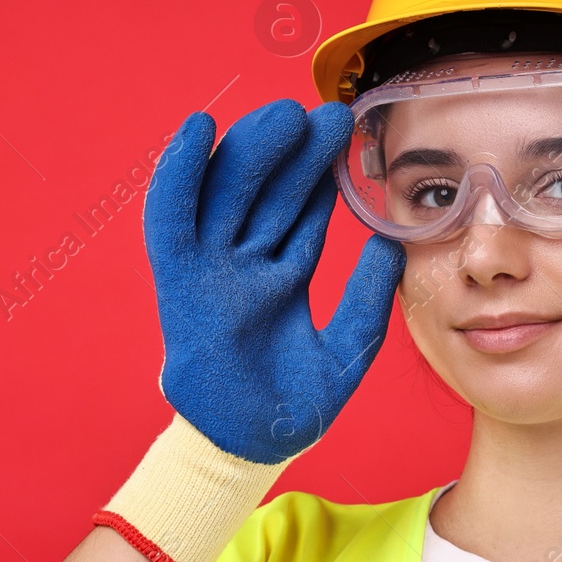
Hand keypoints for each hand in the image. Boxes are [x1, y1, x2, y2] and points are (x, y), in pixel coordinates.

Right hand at [143, 99, 405, 462]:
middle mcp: (243, 265)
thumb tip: (390, 244)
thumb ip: (367, 297)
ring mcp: (210, 269)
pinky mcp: (178, 280)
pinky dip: (178, 171)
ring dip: (252, 149)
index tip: (349, 137)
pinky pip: (171, 217)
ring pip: (228, 193)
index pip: (303, 213)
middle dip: (296, 152)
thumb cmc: (295, 405)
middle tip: (329, 114)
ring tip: (285, 114)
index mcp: (281, 277)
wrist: (251, 446)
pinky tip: (198, 129)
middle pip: (268, 192)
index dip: (323, 174)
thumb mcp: (347, 347)